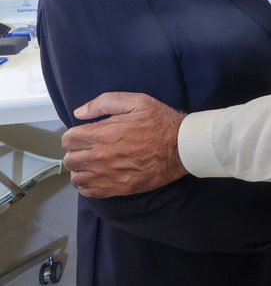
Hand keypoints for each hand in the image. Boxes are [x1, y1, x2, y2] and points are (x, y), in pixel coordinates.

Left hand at [62, 92, 187, 197]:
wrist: (180, 146)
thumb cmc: (159, 121)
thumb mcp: (136, 101)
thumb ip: (105, 102)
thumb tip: (79, 113)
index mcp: (102, 134)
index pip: (68, 139)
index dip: (75, 134)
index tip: (85, 133)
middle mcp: (99, 157)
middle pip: (69, 159)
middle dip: (77, 151)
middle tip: (90, 146)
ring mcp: (106, 176)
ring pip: (76, 177)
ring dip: (81, 169)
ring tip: (94, 162)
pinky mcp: (116, 189)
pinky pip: (88, 192)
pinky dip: (88, 184)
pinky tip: (98, 175)